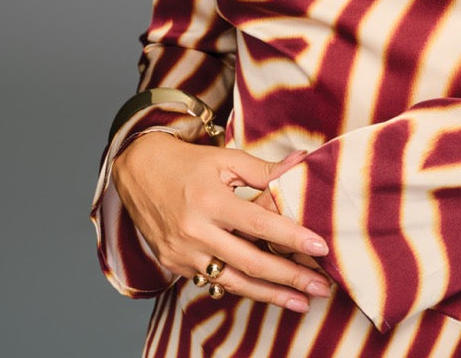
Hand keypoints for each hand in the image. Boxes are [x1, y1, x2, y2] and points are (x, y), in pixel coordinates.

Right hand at [112, 133, 330, 311]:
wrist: (138, 172)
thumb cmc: (187, 162)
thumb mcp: (224, 158)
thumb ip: (263, 169)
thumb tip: (302, 161)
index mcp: (210, 200)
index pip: (259, 223)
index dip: (292, 237)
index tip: (321, 248)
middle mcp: (196, 231)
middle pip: (250, 261)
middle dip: (290, 277)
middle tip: (322, 287)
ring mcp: (183, 252)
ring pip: (234, 281)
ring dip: (270, 295)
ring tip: (301, 303)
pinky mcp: (175, 265)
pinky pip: (214, 281)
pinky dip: (243, 288)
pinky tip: (267, 293)